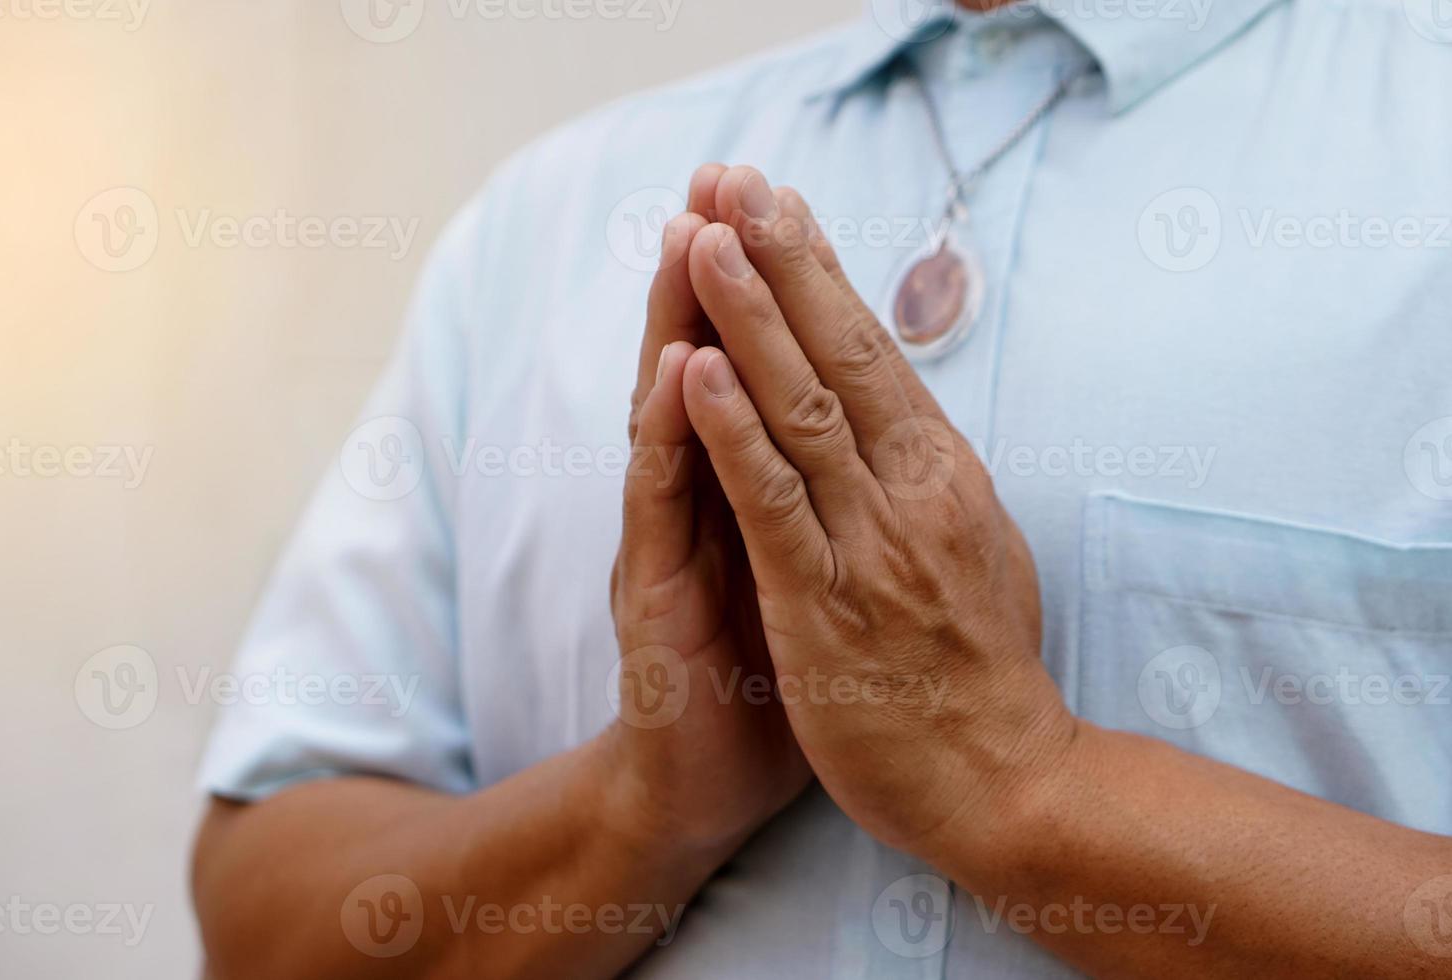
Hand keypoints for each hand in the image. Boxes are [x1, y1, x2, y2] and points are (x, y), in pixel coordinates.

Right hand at [605, 165, 810, 857]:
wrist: (703, 787)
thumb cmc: (769, 681)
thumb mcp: (811, 577)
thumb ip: (821, 506)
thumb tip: (876, 451)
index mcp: (751, 493)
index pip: (765, 375)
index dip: (778, 292)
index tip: (792, 207)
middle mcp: (702, 499)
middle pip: (714, 367)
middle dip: (725, 272)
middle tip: (726, 179)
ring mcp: (672, 540)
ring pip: (676, 415)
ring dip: (683, 323)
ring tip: (691, 236)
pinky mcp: (654, 594)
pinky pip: (666, 504)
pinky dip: (673, 434)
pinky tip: (680, 370)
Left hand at [672, 166, 1076, 865]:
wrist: (1001, 779)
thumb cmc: (979, 664)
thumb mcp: (976, 542)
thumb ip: (934, 474)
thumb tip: (908, 411)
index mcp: (944, 471)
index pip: (875, 350)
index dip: (821, 272)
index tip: (778, 203)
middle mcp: (913, 490)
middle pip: (841, 354)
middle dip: (782, 260)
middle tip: (735, 180)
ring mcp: (870, 545)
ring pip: (803, 410)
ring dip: (749, 319)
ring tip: (703, 240)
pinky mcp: (826, 605)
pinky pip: (775, 504)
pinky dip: (735, 433)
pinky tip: (699, 373)